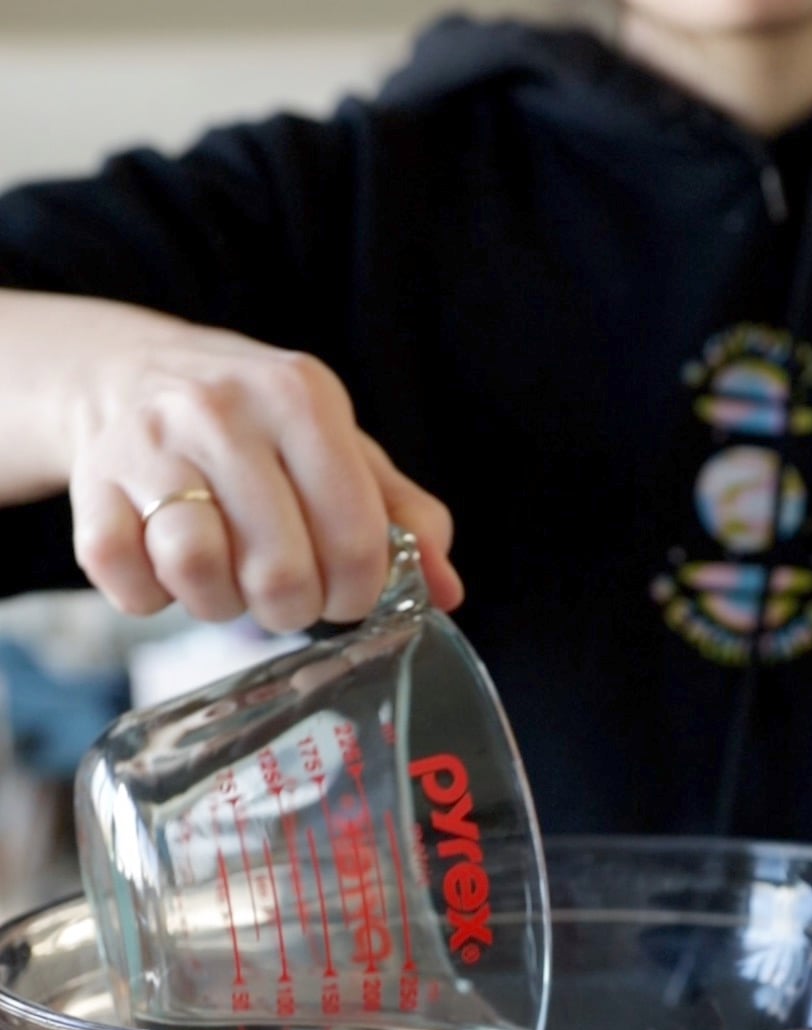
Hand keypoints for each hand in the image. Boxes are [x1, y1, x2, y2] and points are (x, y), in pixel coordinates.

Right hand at [64, 322, 462, 631]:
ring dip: (220, 605)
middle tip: (284, 593)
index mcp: (299, 396)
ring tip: (227, 582)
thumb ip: (400, 514)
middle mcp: (221, 410)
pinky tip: (166, 571)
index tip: (347, 592)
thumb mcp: (337, 447)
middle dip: (292, 608)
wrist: (126, 371)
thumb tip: (448, 588)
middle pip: (280, 570)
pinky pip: (127, 583)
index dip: (359, 592)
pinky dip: (151, 599)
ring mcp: (148, 447)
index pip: (356, 537)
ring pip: (199, 573)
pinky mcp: (93, 489)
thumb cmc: (255, 428)